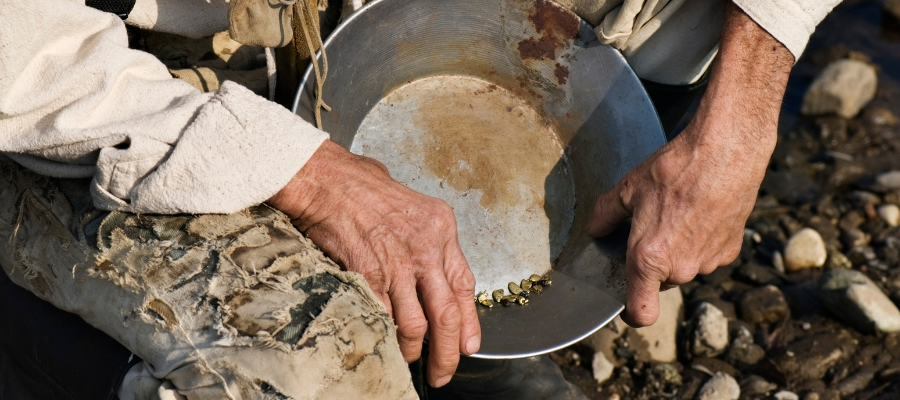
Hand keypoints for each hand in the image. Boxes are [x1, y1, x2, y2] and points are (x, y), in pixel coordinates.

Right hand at [268, 140, 479, 386]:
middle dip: (448, 351)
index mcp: (442, 229)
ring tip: (411, 360)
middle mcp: (426, 248)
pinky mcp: (370, 275)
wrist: (328, 180)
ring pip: (417, 324)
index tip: (469, 344)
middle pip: (446, 313)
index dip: (469, 321)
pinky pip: (385, 317)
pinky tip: (386, 343)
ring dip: (414, 349)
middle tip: (444, 371)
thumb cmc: (363, 186)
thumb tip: (428, 266)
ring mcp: (399, 264)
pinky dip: (386, 335)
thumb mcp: (412, 204)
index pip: (465, 284)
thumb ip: (425, 236)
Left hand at [586, 2, 793, 326]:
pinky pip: (707, 255)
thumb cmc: (675, 170)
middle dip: (651, 263)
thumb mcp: (628, 189)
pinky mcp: (731, 250)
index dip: (631, 311)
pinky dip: (700, 241)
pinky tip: (698, 212)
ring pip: (684, 267)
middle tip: (649, 228)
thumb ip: (604, 215)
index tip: (626, 300)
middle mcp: (681, 269)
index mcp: (649, 260)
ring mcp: (708, 262)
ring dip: (677, 251)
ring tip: (676, 214)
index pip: (641, 314)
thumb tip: (594, 229)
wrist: (726, 151)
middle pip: (659, 282)